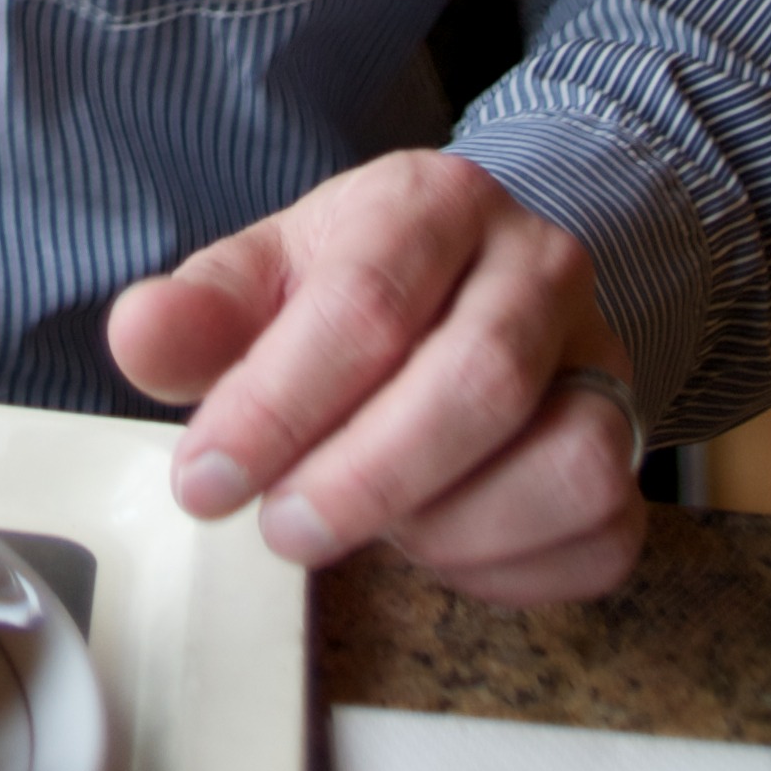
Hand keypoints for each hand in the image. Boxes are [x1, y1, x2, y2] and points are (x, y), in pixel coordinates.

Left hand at [106, 152, 647, 608]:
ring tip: (375, 527)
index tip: (204, 480)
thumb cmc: (356, 287)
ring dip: (451, 528)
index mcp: (434, 202)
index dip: (277, 406)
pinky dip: (512, 569)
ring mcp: (601, 354)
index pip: (365, 304)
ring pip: (564, 465)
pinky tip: (441, 545)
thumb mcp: (266, 277)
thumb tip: (138, 336)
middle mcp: (539, 265)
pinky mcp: (632, 444)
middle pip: (476, 383)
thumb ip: (198, 312)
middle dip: (364, 480)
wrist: (475, 281)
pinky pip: (599, 530)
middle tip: (282, 530)